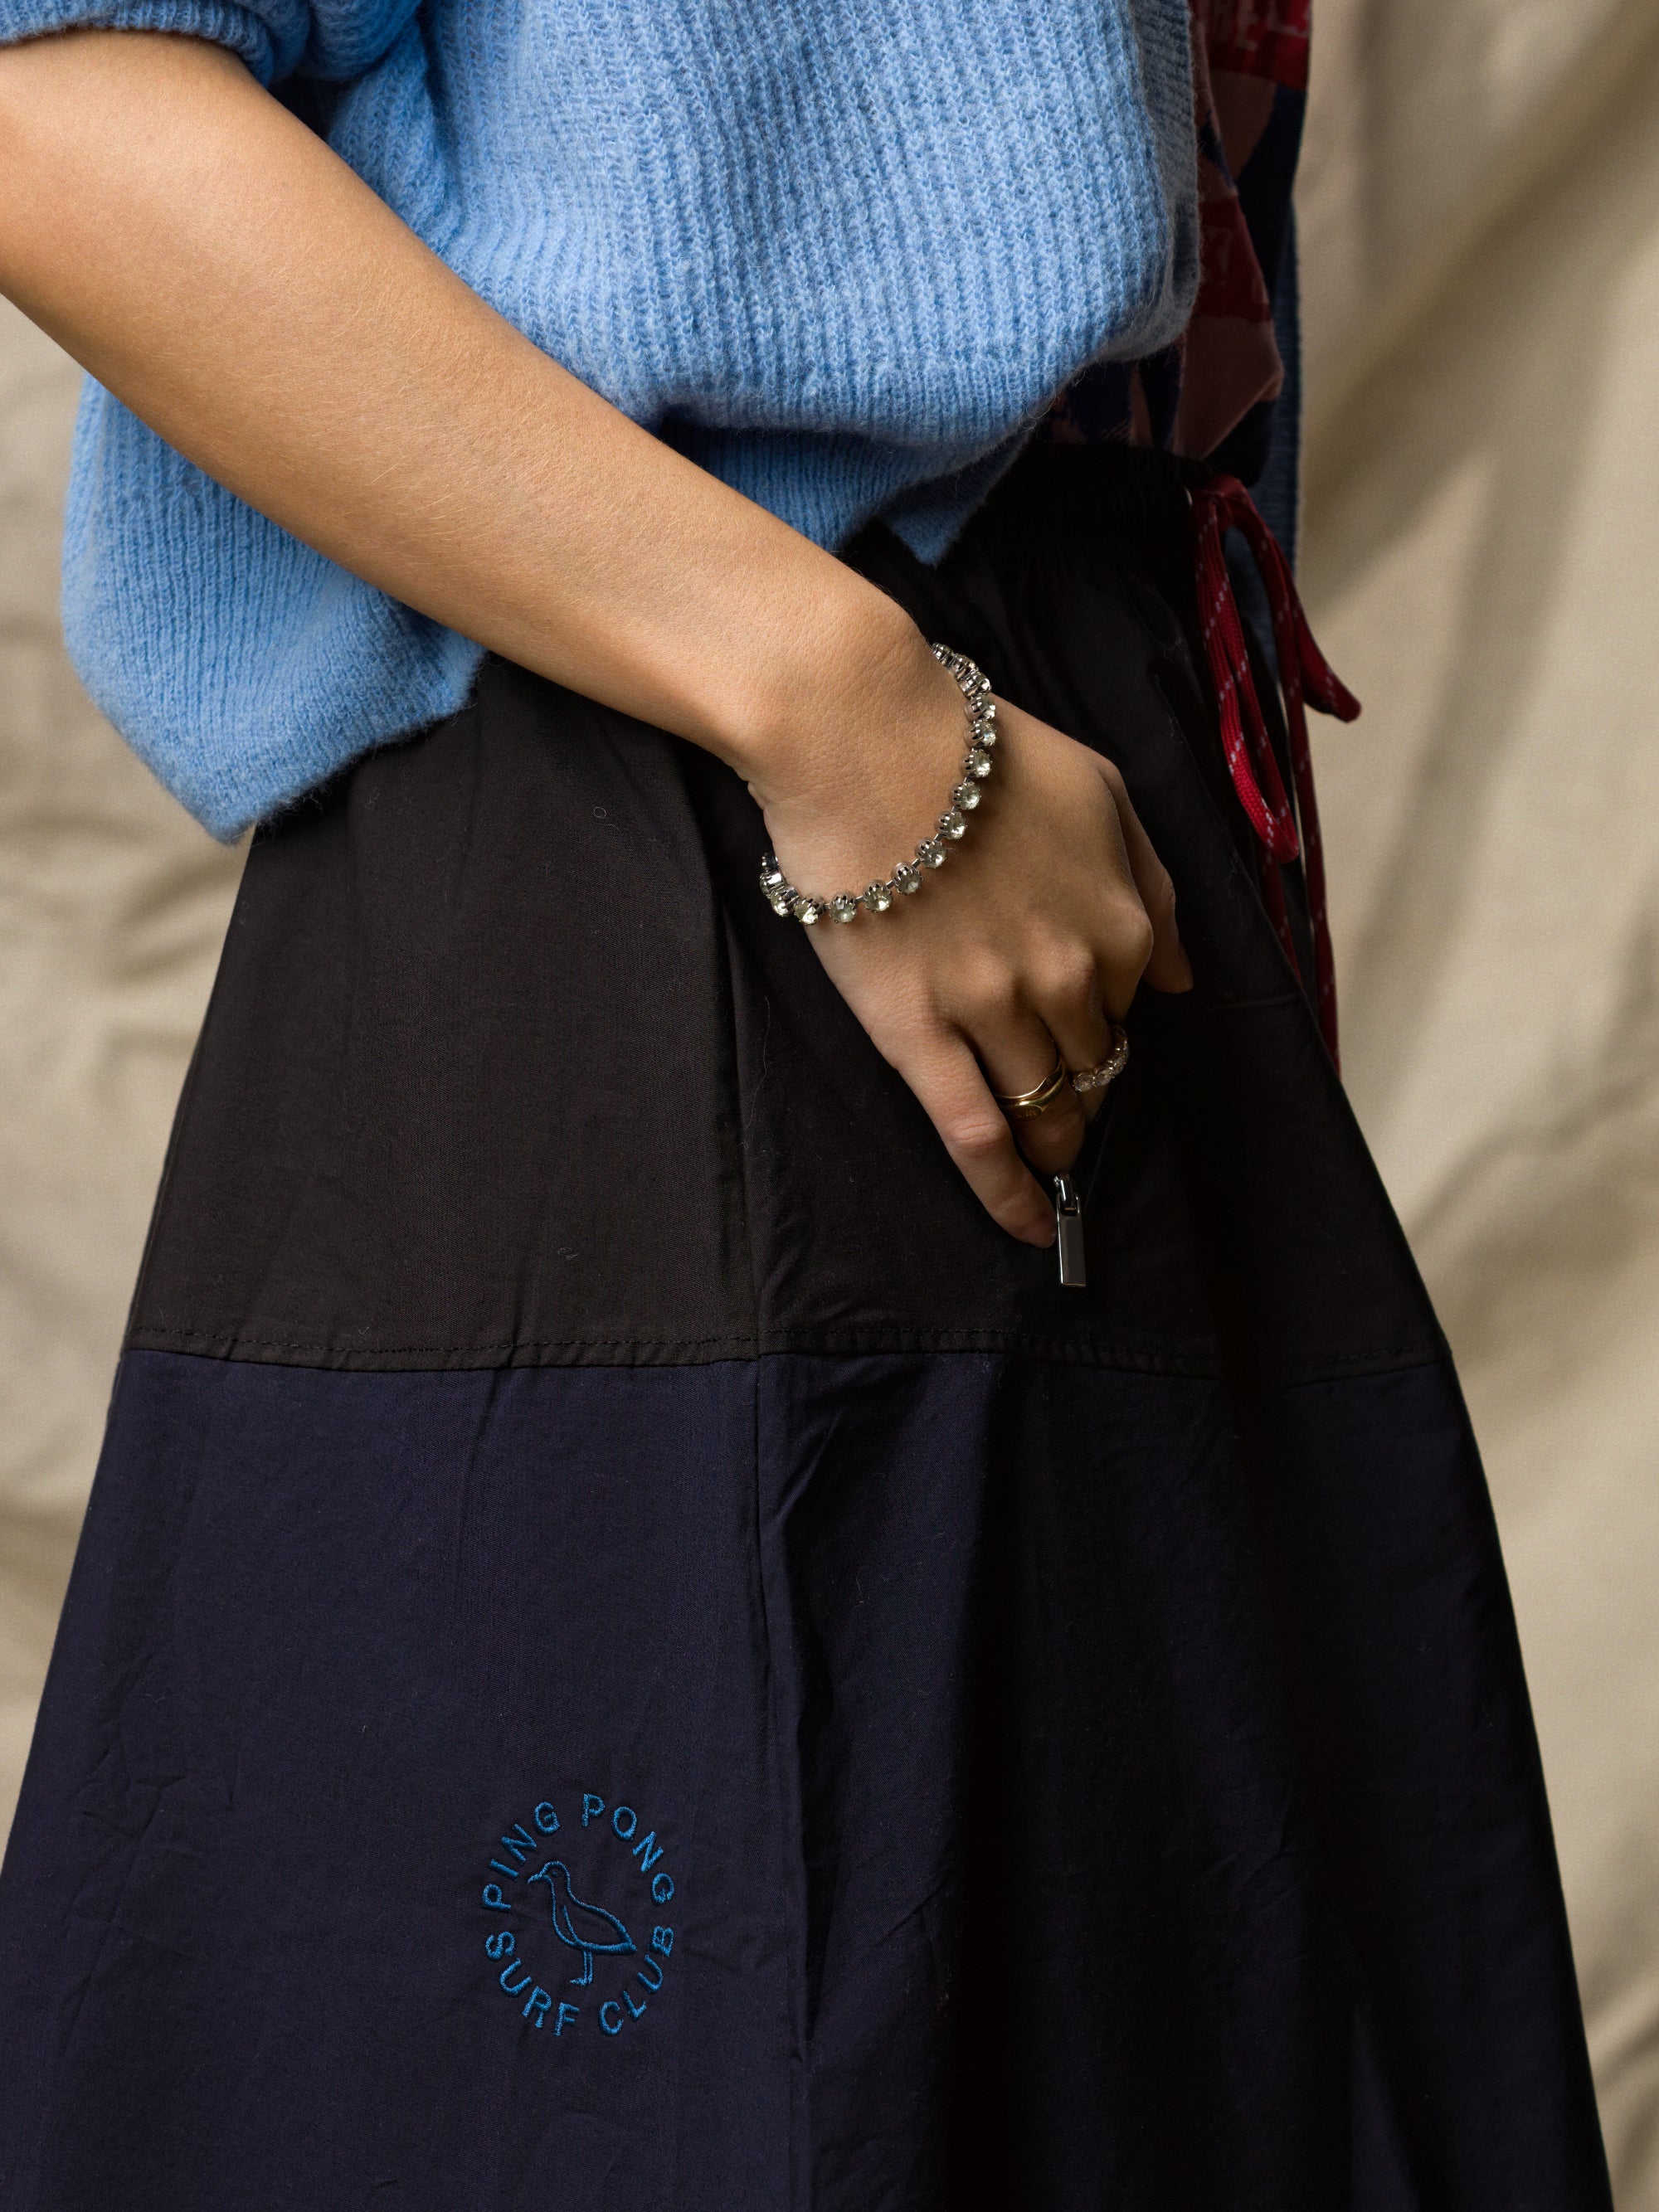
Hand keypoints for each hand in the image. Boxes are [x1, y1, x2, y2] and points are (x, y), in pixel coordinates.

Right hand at [755, 644, 1192, 1247]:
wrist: (862, 736)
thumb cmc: (976, 748)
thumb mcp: (1104, 790)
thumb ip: (1156, 885)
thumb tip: (1187, 977)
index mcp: (1123, 920)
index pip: (1131, 1007)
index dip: (1107, 1023)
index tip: (1084, 1032)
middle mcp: (1072, 976)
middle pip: (1095, 1068)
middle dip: (1089, 1093)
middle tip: (1068, 1107)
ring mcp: (995, 1012)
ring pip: (1047, 1109)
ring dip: (1057, 1141)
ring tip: (1051, 1159)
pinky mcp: (920, 1036)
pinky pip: (977, 1138)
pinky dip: (1010, 1196)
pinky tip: (1032, 1231)